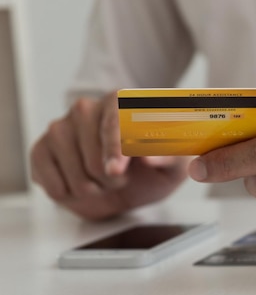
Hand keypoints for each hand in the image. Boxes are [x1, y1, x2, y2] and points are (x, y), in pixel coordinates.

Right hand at [30, 91, 188, 218]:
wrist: (130, 181)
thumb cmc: (153, 166)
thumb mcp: (174, 164)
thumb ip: (167, 157)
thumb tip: (149, 156)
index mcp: (121, 102)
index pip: (113, 122)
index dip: (114, 149)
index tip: (116, 171)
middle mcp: (86, 108)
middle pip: (92, 152)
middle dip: (110, 178)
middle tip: (122, 179)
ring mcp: (60, 126)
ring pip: (69, 166)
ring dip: (90, 187)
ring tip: (103, 182)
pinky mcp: (42, 148)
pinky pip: (47, 176)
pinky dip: (66, 192)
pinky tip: (79, 187)